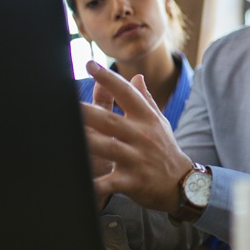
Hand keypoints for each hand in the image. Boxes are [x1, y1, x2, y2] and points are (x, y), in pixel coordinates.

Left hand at [81, 60, 192, 212]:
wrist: (182, 184)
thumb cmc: (165, 149)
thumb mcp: (159, 122)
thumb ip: (145, 99)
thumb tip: (136, 76)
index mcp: (146, 119)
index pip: (127, 93)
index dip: (108, 78)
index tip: (90, 64)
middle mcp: (142, 136)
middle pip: (110, 121)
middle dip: (87, 112)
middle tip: (66, 103)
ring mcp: (137, 159)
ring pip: (109, 148)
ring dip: (88, 143)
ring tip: (67, 135)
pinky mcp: (132, 181)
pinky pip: (110, 183)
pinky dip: (96, 184)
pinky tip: (80, 182)